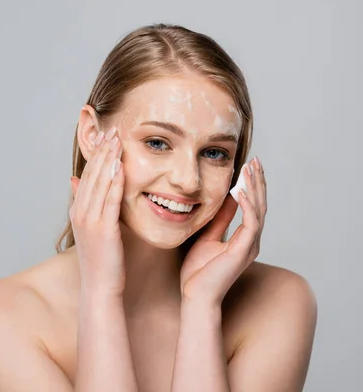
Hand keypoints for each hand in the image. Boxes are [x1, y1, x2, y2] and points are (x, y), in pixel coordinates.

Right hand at [70, 127, 124, 296]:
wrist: (100, 288)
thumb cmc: (102, 261)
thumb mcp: (92, 230)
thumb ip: (88, 205)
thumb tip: (77, 183)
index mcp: (79, 211)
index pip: (87, 176)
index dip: (96, 155)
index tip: (106, 136)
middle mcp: (80, 212)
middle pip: (91, 174)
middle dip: (101, 151)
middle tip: (111, 129)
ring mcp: (89, 220)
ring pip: (98, 183)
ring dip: (107, 160)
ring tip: (116, 139)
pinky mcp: (103, 229)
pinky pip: (108, 200)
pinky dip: (114, 181)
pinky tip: (120, 166)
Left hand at [180, 157, 266, 305]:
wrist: (195, 296)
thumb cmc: (198, 272)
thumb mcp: (207, 237)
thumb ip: (219, 219)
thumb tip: (226, 199)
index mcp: (244, 239)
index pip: (253, 207)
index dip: (251, 186)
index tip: (247, 166)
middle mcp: (251, 241)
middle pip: (260, 205)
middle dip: (257, 181)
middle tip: (255, 160)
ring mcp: (250, 246)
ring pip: (259, 210)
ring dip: (255, 187)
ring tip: (251, 167)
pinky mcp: (243, 251)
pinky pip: (251, 223)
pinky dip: (248, 205)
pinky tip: (242, 190)